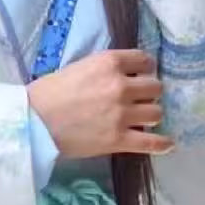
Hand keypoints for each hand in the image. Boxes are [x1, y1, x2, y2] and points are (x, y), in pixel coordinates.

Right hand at [28, 49, 172, 159]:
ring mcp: (122, 114)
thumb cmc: (52, 90)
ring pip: (156, 112)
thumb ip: (106, 69)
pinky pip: (151, 142)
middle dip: (149, 92)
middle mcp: (120, 85)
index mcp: (109, 62)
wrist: (36, 120)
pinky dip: (162, 143)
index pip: (144, 60)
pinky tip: (168, 143)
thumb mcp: (81, 66)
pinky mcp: (119, 139)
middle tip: (141, 98)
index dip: (145, 68)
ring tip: (144, 117)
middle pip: (155, 87)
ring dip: (151, 114)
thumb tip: (124, 75)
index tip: (143, 74)